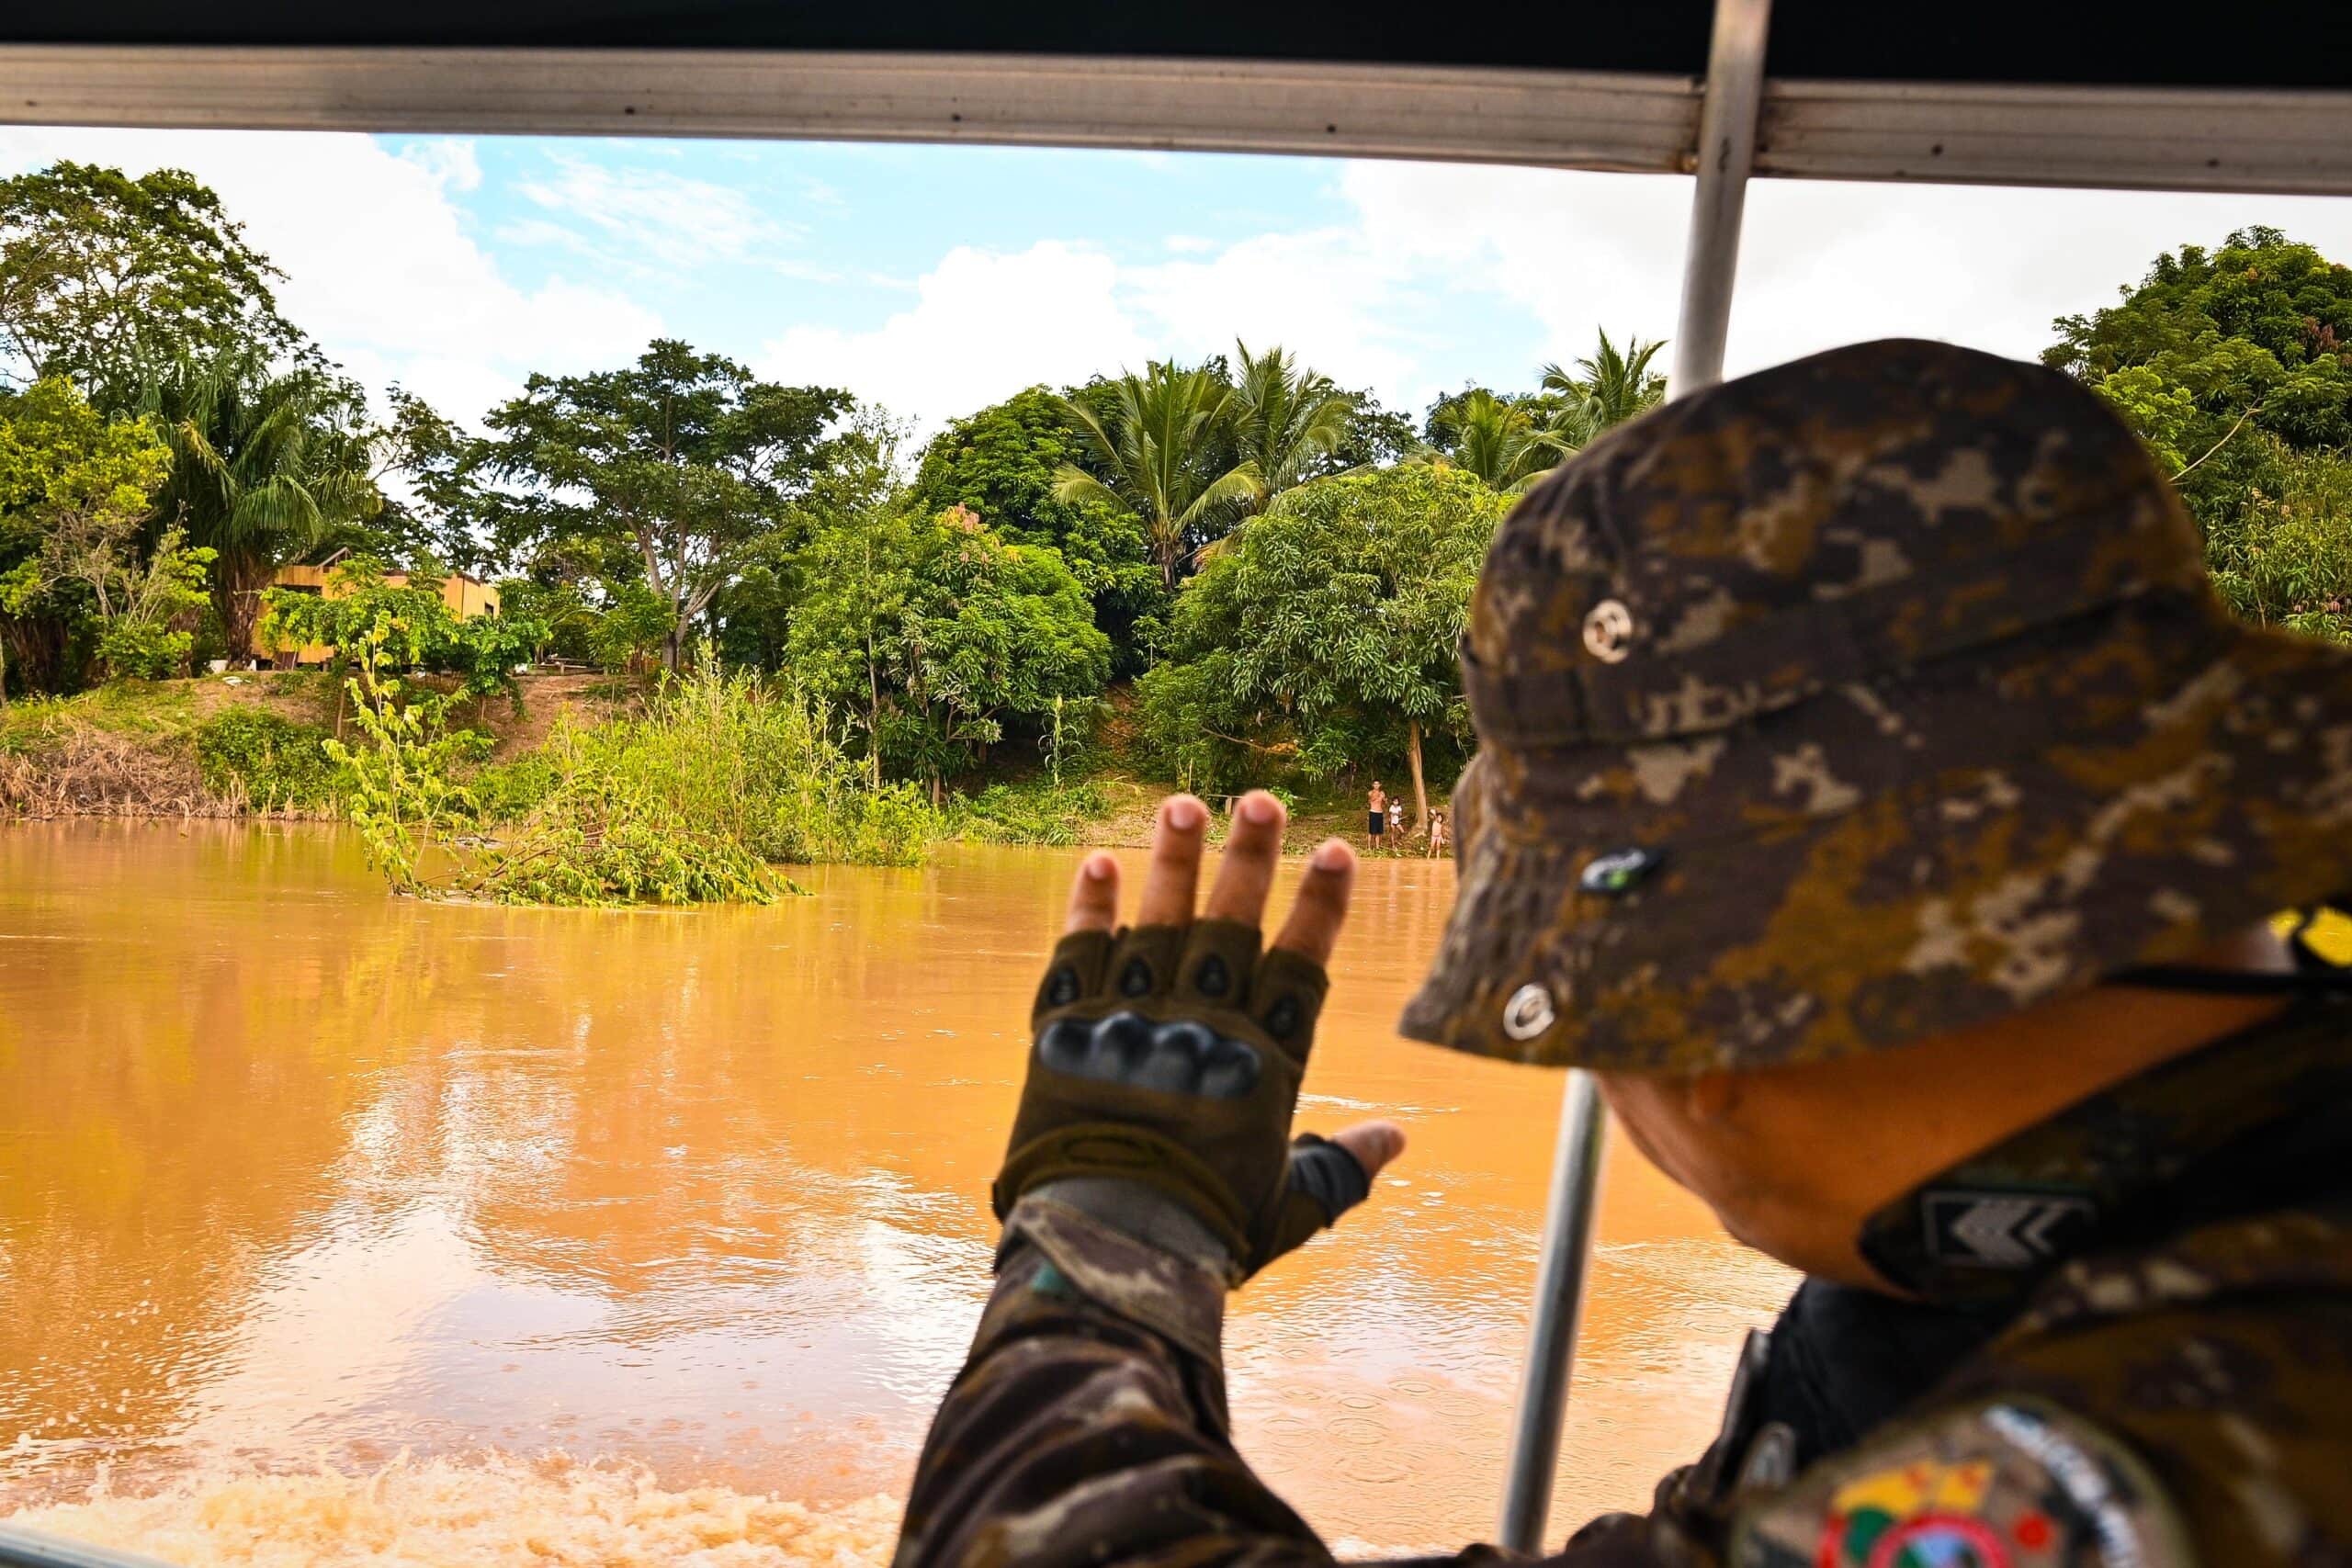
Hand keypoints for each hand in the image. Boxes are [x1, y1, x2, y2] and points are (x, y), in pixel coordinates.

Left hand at [993, 791, 1404, 1281]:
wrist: (1107, 1245)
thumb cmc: (1208, 1230)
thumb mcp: (1288, 1204)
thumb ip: (1340, 1166)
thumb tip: (1398, 1140)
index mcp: (1263, 1061)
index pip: (1302, 964)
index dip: (1321, 904)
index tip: (1337, 848)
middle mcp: (1202, 1025)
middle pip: (1231, 923)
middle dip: (1250, 856)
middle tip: (1260, 798)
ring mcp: (1133, 1019)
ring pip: (1158, 922)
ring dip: (1173, 860)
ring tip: (1183, 803)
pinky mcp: (1068, 1030)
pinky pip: (1080, 955)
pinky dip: (1090, 909)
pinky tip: (1101, 863)